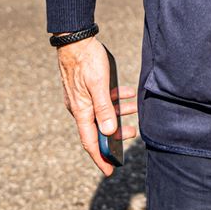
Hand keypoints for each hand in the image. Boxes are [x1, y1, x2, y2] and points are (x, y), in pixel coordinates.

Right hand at [56, 36, 137, 175]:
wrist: (75, 39)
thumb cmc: (87, 60)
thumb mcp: (98, 85)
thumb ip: (104, 108)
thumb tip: (109, 131)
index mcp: (82, 111)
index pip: (90, 142)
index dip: (100, 157)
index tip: (109, 170)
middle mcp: (80, 108)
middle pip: (98, 128)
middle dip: (116, 134)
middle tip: (133, 134)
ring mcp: (83, 98)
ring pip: (103, 112)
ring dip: (119, 114)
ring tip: (135, 109)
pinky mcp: (87, 88)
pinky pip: (102, 99)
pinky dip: (115, 99)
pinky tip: (128, 94)